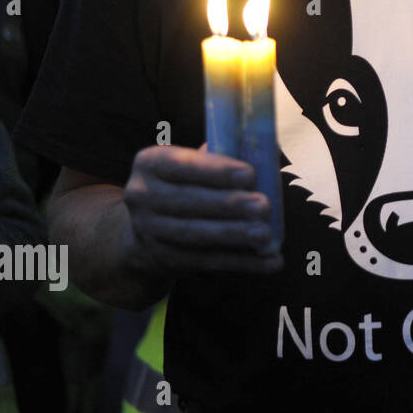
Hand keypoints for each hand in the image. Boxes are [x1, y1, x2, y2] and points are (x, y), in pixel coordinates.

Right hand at [121, 143, 281, 278]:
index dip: (217, 171)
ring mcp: (149, 230)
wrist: (146, 230)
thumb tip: (261, 149)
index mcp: (151, 163)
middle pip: (189, 202)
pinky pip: (207, 261)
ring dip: (234, 235)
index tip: (251, 175)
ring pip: (196, 234)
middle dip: (230, 205)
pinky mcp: (165, 259)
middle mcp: (142, 196)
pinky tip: (270, 261)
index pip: (183, 165)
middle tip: (263, 206)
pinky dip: (242, 262)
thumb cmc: (184, 186)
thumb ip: (218, 159)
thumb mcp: (190, 165)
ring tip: (265, 234)